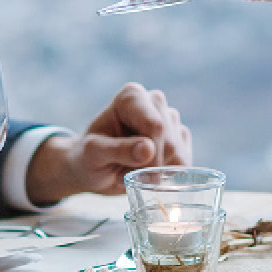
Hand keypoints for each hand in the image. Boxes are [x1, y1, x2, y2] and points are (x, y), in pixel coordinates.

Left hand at [25, 83, 192, 203]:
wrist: (93, 170)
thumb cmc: (88, 158)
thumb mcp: (93, 155)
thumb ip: (118, 150)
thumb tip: (148, 149)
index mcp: (131, 97)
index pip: (155, 126)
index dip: (149, 156)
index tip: (132, 174)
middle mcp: (154, 101)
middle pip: (169, 142)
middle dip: (149, 166)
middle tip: (123, 172)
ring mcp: (169, 119)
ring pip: (178, 154)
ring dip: (155, 172)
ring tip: (132, 170)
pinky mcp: (179, 138)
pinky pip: (184, 162)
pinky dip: (165, 174)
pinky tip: (147, 171)